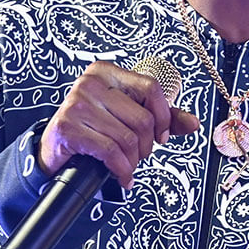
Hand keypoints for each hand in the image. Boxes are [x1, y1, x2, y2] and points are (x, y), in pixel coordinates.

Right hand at [38, 61, 199, 187]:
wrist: (56, 148)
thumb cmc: (93, 128)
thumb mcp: (126, 116)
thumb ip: (161, 117)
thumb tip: (192, 123)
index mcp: (108, 72)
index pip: (150, 87)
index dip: (163, 116)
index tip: (162, 135)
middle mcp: (91, 83)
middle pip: (141, 118)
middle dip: (146, 145)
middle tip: (139, 154)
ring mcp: (77, 104)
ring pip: (127, 138)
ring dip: (133, 161)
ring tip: (127, 165)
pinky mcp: (68, 127)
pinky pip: (110, 152)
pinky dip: (121, 170)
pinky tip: (121, 175)